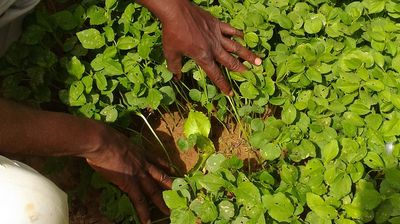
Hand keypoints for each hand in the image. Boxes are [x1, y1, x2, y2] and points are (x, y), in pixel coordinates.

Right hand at [83, 127, 171, 223]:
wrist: (102, 141)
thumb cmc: (105, 138)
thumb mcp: (119, 140)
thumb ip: (122, 148)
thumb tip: (116, 150)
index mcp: (141, 152)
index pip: (157, 160)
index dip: (166, 166)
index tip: (173, 170)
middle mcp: (143, 163)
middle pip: (161, 176)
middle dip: (170, 186)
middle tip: (180, 194)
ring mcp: (138, 174)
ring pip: (154, 190)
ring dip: (162, 202)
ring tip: (169, 212)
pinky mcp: (129, 183)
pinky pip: (139, 200)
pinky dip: (143, 211)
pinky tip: (147, 221)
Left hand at [141, 0, 261, 94]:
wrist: (176, 12)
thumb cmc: (172, 33)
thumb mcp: (170, 53)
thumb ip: (175, 66)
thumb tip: (176, 77)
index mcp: (203, 57)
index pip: (216, 74)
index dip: (223, 85)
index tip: (231, 94)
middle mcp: (213, 48)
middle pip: (231, 62)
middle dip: (242, 70)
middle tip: (252, 75)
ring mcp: (217, 35)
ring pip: (235, 47)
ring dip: (247, 54)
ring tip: (258, 61)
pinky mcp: (217, 24)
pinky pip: (230, 30)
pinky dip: (238, 34)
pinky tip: (244, 36)